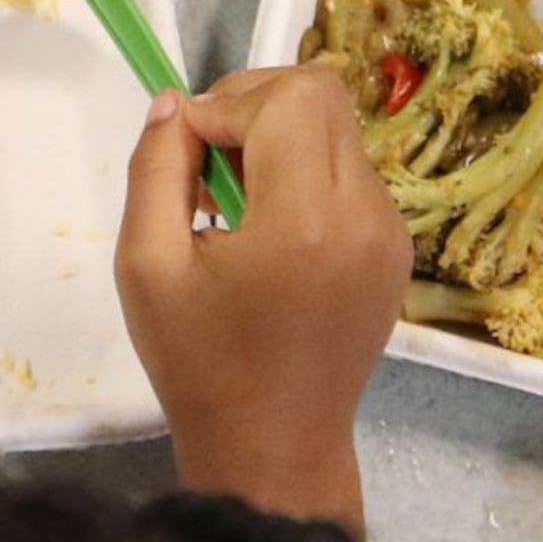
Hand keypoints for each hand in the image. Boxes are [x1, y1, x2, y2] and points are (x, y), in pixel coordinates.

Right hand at [113, 65, 410, 535]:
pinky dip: (307, 174)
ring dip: (282, 139)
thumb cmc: (201, 365)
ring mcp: (389, 233)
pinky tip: (270, 230)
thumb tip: (173, 104)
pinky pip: (351, 173)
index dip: (226, 103)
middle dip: (256, 105)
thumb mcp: (147, 266)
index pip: (287, 98)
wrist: (275, 446)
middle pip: (323, 95)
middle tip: (208, 160)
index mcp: (305, 221)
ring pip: (339, 130)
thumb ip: (154, 170)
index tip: (185, 149)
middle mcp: (364, 216)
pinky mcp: (395, 250)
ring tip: (235, 203)